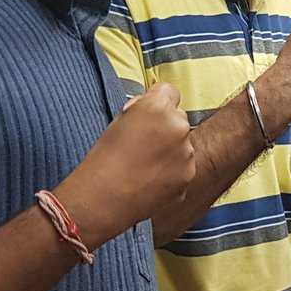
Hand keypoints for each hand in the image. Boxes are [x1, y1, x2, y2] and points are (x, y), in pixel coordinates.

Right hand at [57, 83, 194, 245]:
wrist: (102, 199)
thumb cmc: (103, 159)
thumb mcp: (118, 121)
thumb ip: (141, 110)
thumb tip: (153, 108)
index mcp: (157, 108)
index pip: (169, 91)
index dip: (158, 101)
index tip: (149, 114)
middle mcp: (178, 126)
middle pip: (178, 117)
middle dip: (166, 126)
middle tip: (143, 144)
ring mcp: (186, 152)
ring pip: (183, 144)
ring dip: (170, 150)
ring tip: (144, 166)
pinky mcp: (188, 175)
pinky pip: (183, 166)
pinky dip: (172, 171)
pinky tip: (150, 180)